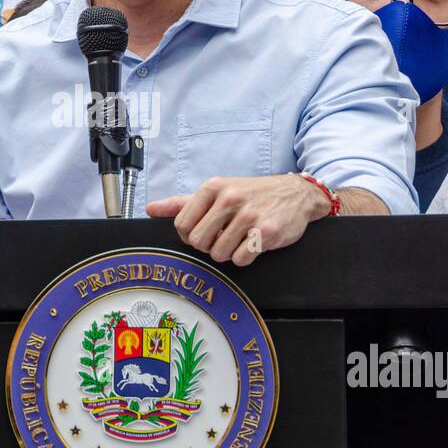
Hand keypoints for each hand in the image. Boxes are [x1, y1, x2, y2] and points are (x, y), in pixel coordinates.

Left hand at [146, 174, 326, 265]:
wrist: (296, 194)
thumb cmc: (252, 194)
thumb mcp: (216, 191)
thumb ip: (182, 202)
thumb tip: (151, 209)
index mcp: (213, 187)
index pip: (182, 224)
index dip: (191, 234)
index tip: (205, 230)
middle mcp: (230, 198)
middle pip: (198, 242)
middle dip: (208, 245)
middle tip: (223, 236)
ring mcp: (249, 215)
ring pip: (218, 253)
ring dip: (228, 252)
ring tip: (240, 238)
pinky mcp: (266, 231)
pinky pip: (241, 259)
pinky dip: (245, 257)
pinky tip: (253, 243)